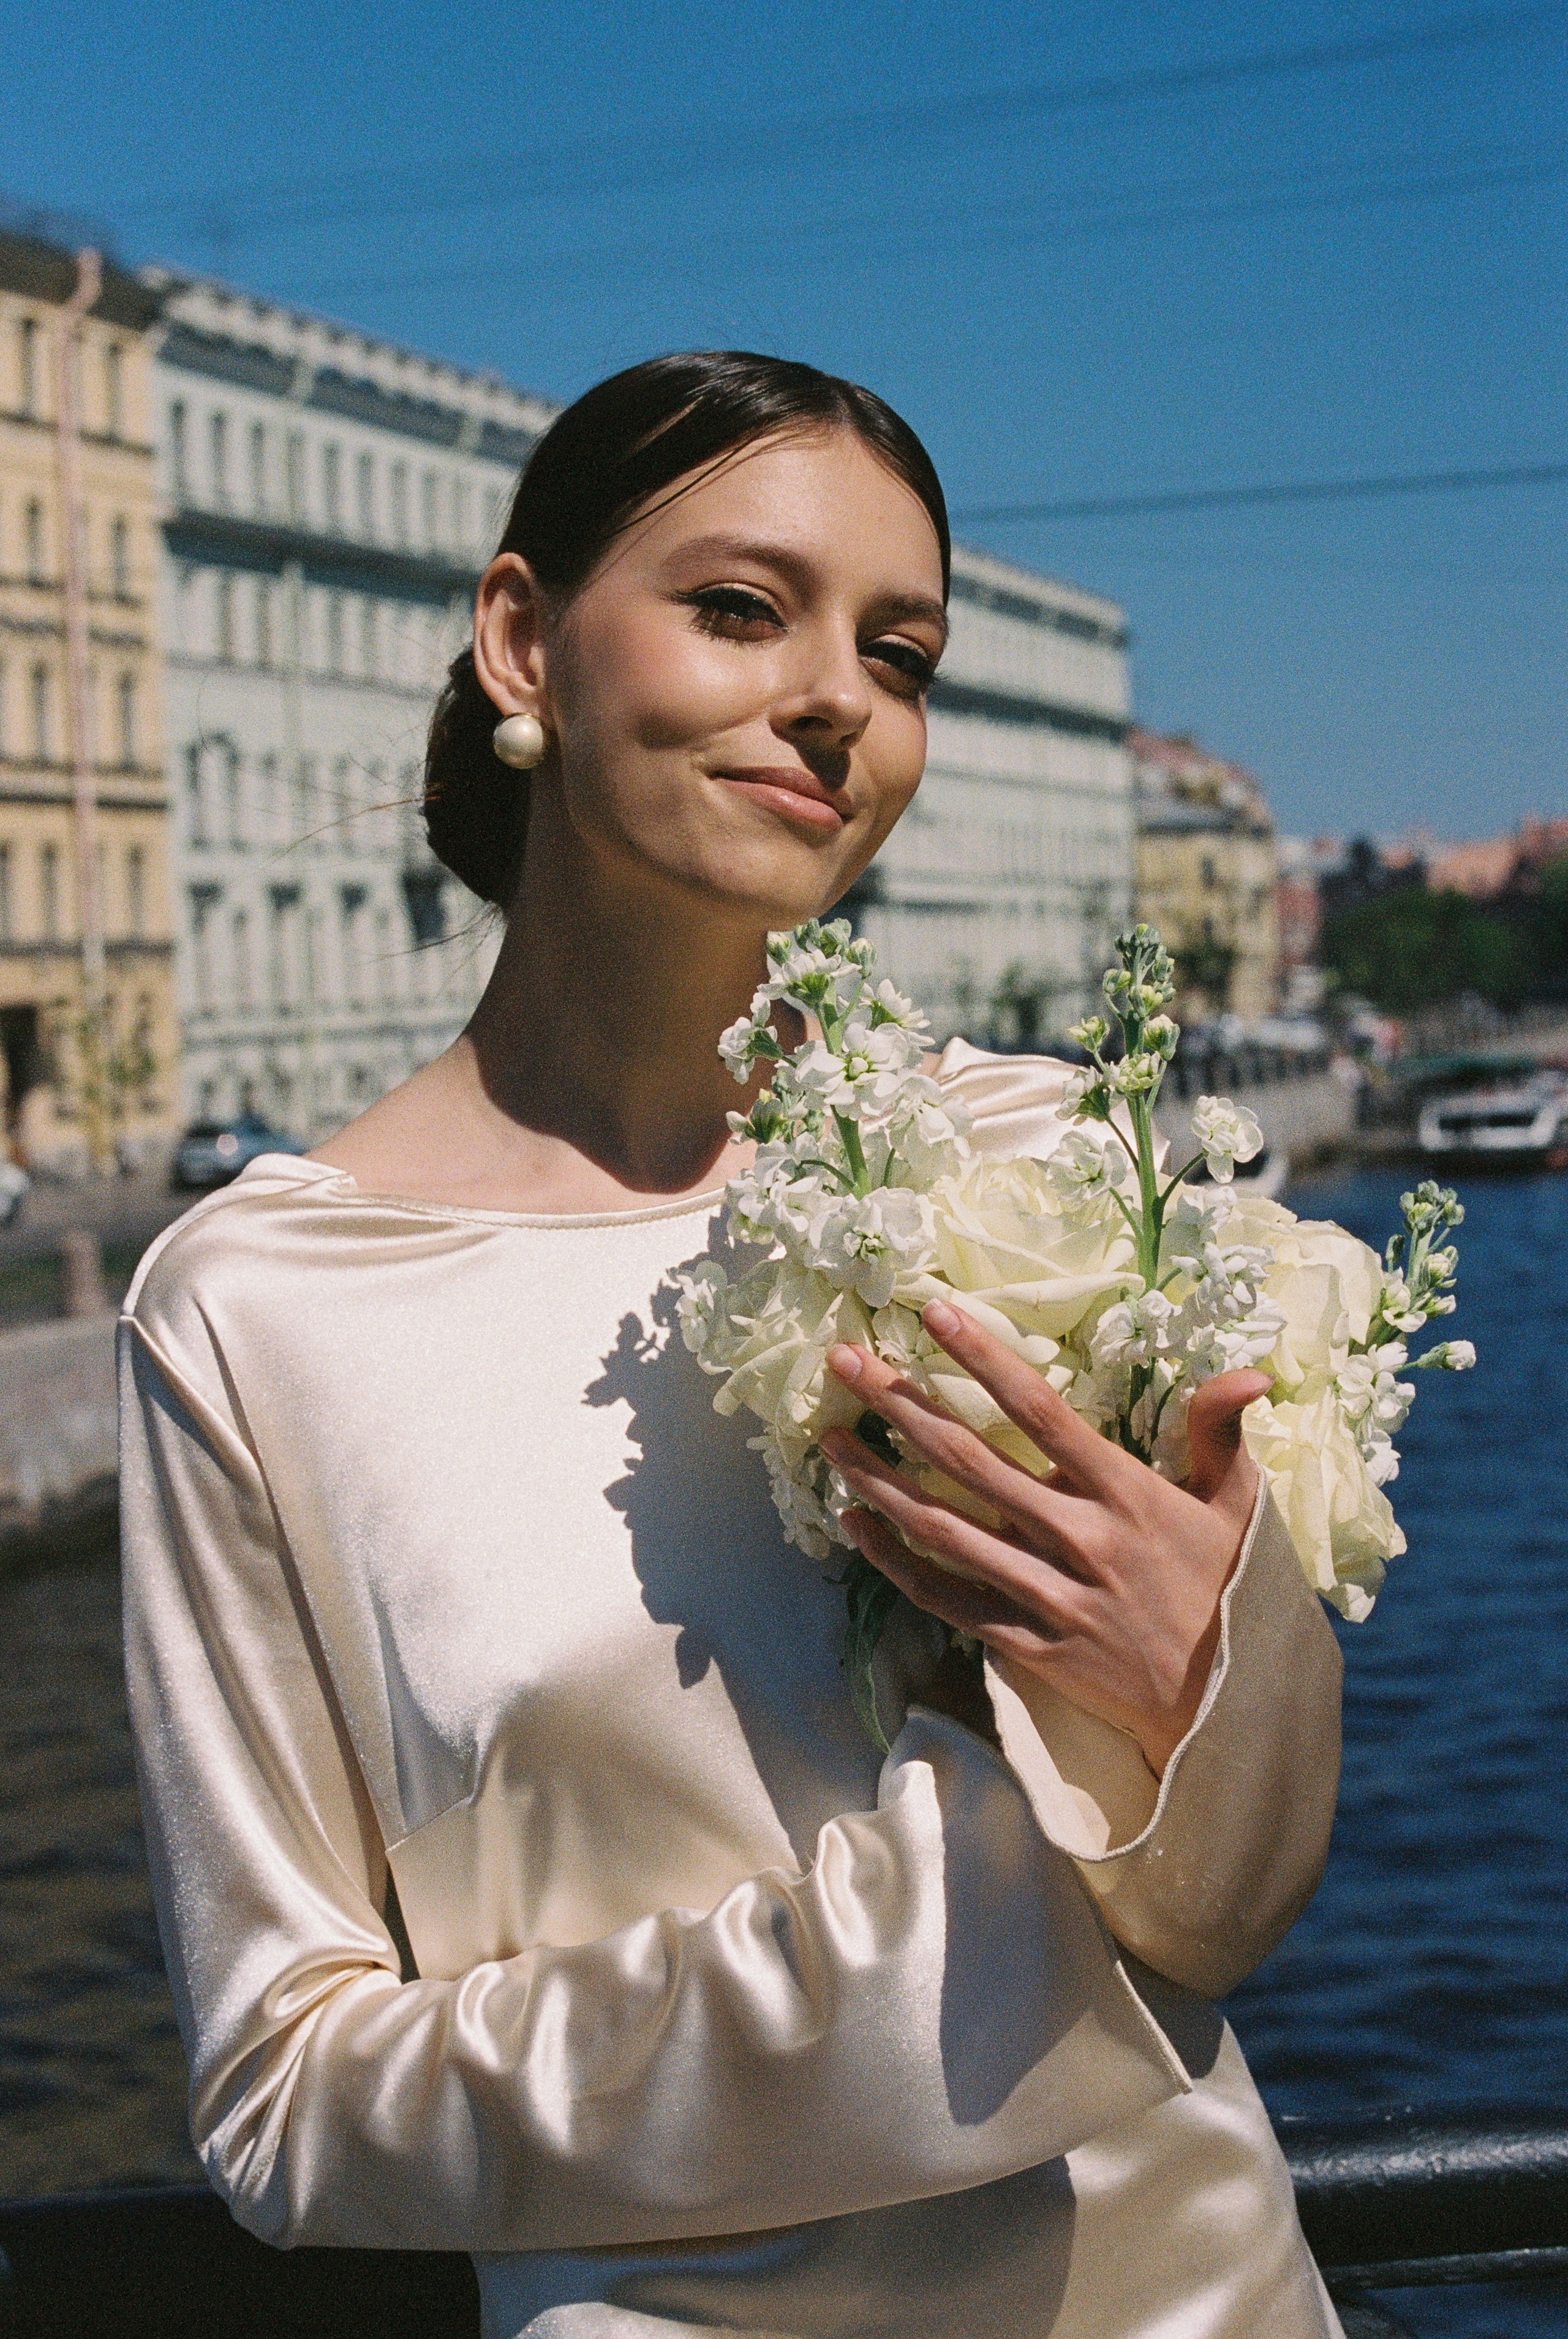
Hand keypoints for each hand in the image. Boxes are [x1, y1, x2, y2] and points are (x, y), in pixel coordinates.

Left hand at [820, 1300, 1267, 1775]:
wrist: (1232, 1710)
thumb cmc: (1232, 1592)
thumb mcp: (1240, 1507)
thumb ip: (1221, 1432)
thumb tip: (1249, 1371)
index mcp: (1126, 1495)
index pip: (1042, 1411)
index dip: (985, 1359)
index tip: (933, 1312)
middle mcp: (1079, 1540)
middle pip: (971, 1461)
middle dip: (902, 1405)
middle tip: (843, 1363)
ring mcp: (1050, 1597)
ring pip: (945, 1530)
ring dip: (880, 1481)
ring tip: (829, 1440)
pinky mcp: (1030, 1646)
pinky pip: (949, 1601)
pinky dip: (897, 1564)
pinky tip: (855, 1526)